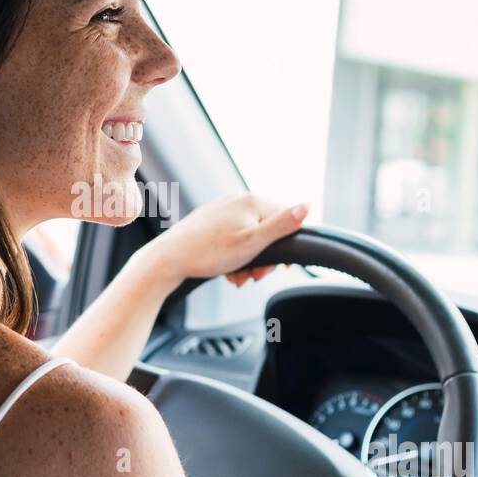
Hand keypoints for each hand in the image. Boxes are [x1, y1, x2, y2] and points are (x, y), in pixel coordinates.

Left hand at [141, 192, 308, 288]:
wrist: (170, 259)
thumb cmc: (209, 252)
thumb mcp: (253, 242)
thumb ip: (282, 225)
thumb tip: (307, 206)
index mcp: (252, 201)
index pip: (286, 219)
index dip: (285, 246)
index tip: (279, 268)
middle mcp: (238, 200)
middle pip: (267, 231)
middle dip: (263, 258)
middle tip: (252, 276)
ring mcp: (223, 210)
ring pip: (250, 238)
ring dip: (249, 261)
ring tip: (237, 276)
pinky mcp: (211, 221)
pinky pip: (233, 238)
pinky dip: (234, 256)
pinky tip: (226, 270)